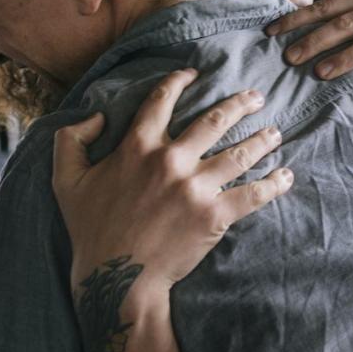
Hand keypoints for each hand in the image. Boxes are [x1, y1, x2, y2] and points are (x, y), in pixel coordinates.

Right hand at [53, 68, 293, 295]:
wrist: (117, 277)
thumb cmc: (91, 229)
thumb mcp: (66, 180)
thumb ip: (72, 140)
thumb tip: (97, 116)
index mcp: (137, 147)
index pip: (162, 100)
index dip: (179, 81)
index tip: (195, 74)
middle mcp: (170, 160)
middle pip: (214, 120)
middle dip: (240, 104)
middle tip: (256, 97)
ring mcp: (195, 187)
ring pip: (239, 153)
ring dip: (262, 140)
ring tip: (276, 133)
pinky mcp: (214, 215)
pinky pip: (252, 194)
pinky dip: (273, 184)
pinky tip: (286, 176)